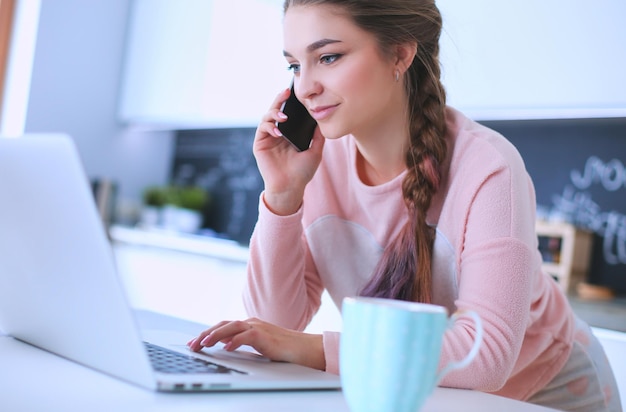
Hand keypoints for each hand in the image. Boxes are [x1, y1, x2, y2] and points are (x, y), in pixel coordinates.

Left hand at [187, 318, 325, 370]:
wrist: (306, 349)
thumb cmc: (285, 350)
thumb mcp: (260, 347)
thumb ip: (245, 345)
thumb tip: (226, 350)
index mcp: (250, 325)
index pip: (224, 327)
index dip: (208, 333)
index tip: (195, 343)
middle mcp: (252, 323)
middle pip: (224, 324)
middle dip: (206, 334)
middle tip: (192, 345)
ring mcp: (259, 328)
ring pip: (232, 327)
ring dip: (216, 335)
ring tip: (204, 343)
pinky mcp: (266, 336)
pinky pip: (248, 336)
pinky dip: (235, 340)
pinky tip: (226, 348)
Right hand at [253, 88, 324, 215]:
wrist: (291, 188)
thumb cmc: (302, 172)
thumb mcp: (316, 151)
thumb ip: (318, 136)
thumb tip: (322, 119)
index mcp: (290, 134)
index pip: (289, 114)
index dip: (290, 103)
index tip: (295, 93)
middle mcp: (278, 134)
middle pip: (276, 111)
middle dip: (280, 100)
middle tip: (286, 92)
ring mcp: (268, 138)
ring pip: (267, 117)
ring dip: (274, 113)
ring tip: (283, 117)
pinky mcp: (260, 144)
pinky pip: (262, 129)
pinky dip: (269, 126)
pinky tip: (278, 131)